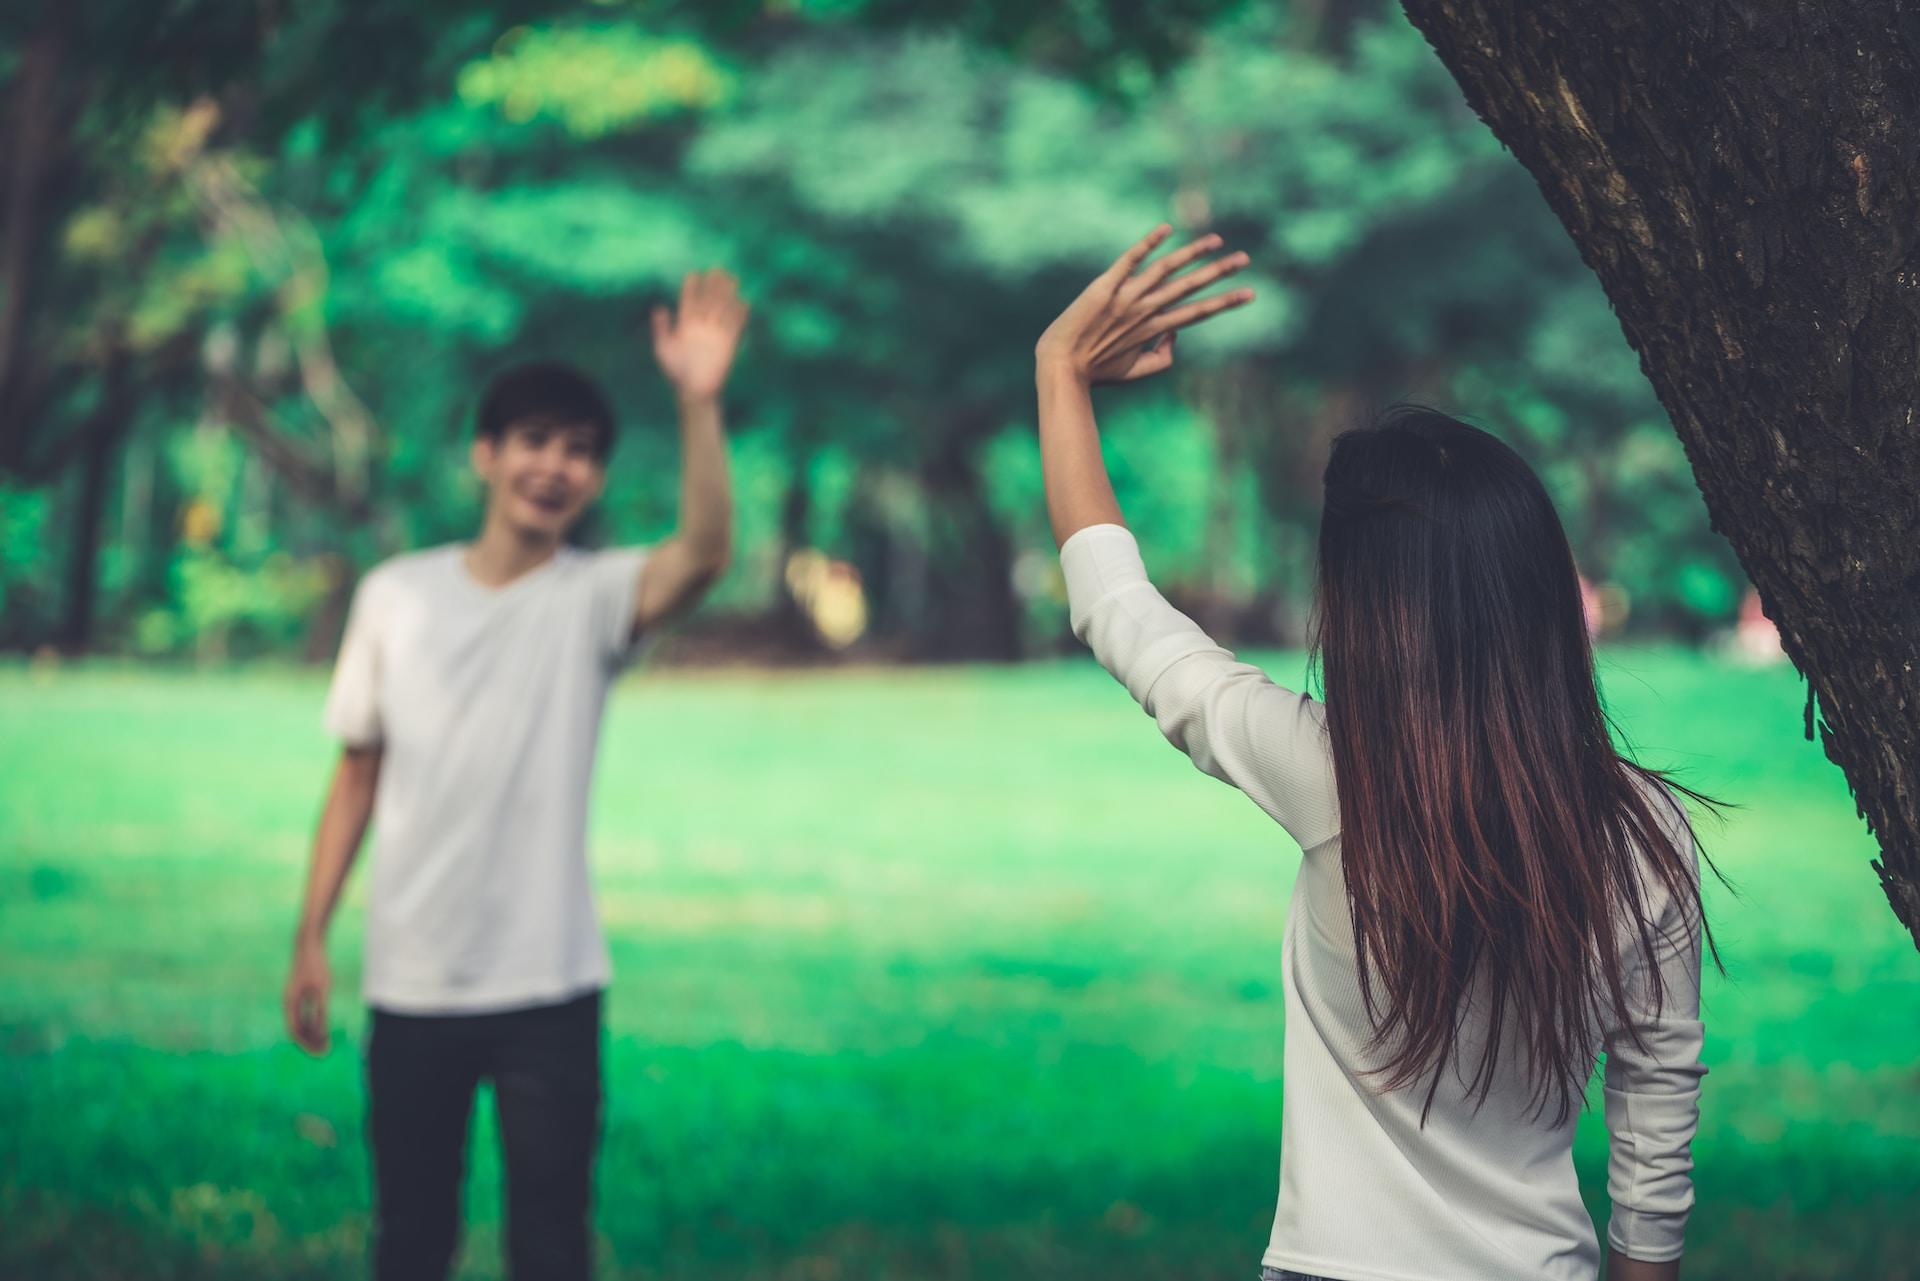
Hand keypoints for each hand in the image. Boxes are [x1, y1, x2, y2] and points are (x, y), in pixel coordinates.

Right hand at [284, 937, 330, 1054]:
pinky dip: (313, 1022)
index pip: (295, 1030)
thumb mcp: (322, 989)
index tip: (320, 1052)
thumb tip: (323, 1031)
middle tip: (325, 1052)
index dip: (306, 1043)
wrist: (310, 943)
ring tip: (327, 1043)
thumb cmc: (316, 965)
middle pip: (297, 1028)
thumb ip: (321, 1010)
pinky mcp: (300, 991)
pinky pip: (304, 1013)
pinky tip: (324, 1027)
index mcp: (290, 1003)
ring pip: (300, 1021)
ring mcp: (294, 997)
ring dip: (312, 1033)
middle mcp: (289, 1002)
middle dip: (310, 1041)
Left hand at [651, 268, 748, 401]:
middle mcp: (702, 326)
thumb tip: (660, 308)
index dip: (692, 288)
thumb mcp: (663, 349)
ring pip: (722, 309)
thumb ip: (661, 329)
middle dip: (713, 286)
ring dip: (727, 295)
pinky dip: (739, 315)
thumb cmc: (676, 372)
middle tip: (718, 270)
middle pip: (709, 301)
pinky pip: (735, 326)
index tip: (694, 274)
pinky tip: (743, 303)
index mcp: (685, 325)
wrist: (694, 390)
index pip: (690, 301)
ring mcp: (715, 334)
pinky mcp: (728, 344)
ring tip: (733, 279)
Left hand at [1035, 225, 1252, 384]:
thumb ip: (1162, 357)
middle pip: (1190, 287)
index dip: (1225, 303)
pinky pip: (1129, 261)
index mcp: (1154, 329)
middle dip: (1220, 272)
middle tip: (1245, 258)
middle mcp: (1145, 311)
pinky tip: (1167, 228)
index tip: (1251, 293)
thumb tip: (1177, 334)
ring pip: (1166, 269)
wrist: (1060, 367)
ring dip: (1193, 253)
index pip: (1198, 312)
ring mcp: (1126, 297)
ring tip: (1216, 239)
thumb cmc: (1095, 372)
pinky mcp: (1104, 287)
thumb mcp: (1134, 372)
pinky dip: (1148, 243)